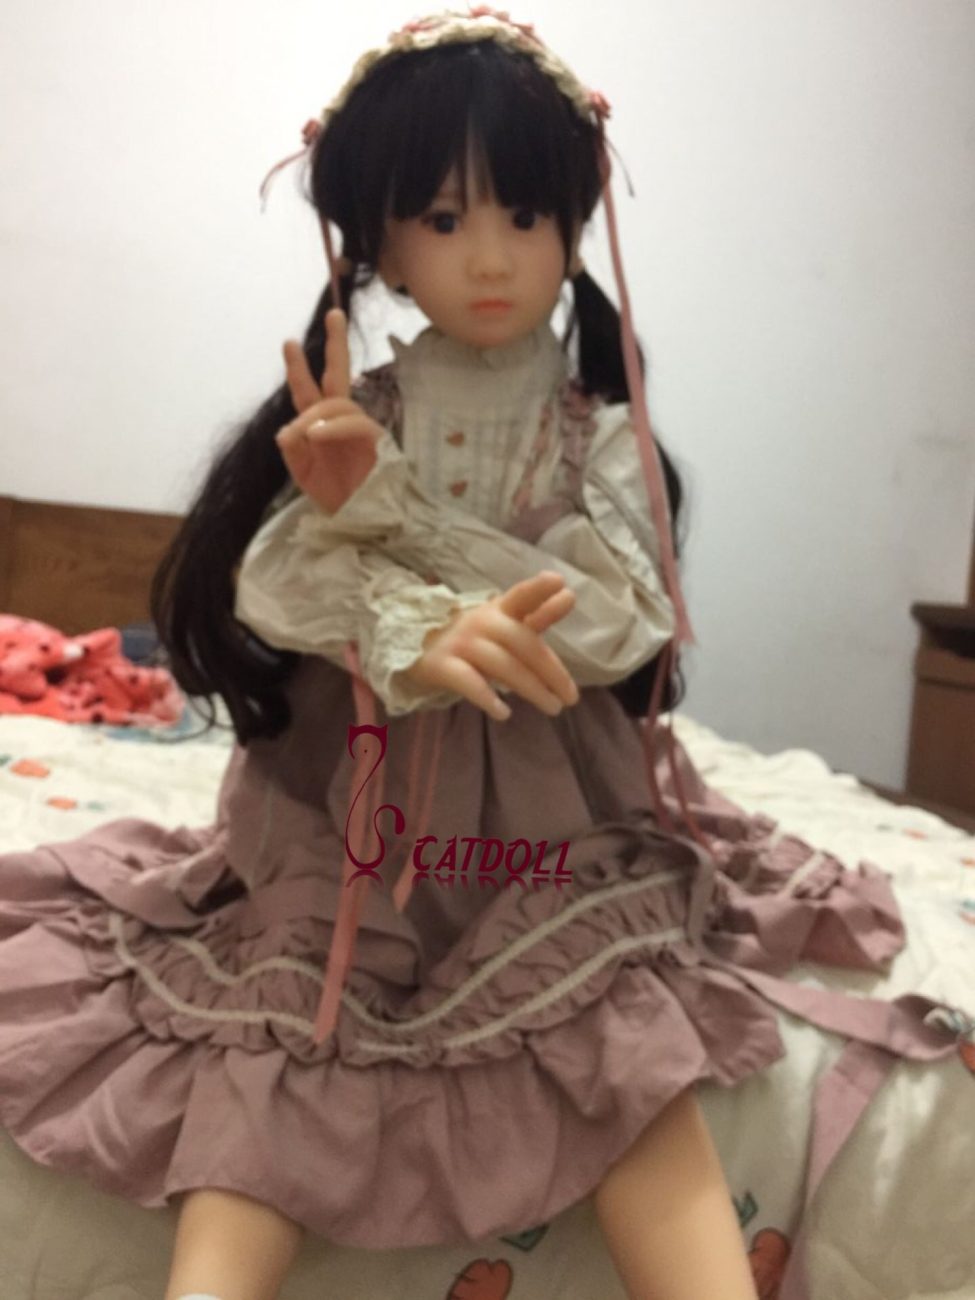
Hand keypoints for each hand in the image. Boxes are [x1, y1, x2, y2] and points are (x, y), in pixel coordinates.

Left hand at [276, 308, 382, 513]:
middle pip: (337, 375)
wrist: (365, 523)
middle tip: (335, 314)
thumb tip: (286, 430)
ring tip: (302, 435)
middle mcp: (339, 421)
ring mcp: (359, 429)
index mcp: (320, 427)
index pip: (308, 392)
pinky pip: (354, 423)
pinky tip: (316, 434)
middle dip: (336, 345)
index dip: (297, 369)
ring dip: (316, 415)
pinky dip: (332, 426)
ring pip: (337, 403)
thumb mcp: (304, 475)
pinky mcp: (376, 441)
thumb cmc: (338, 498)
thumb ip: (293, 452)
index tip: (288, 342)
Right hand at [400, 572, 580, 720]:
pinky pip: (468, 682)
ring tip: (553, 708)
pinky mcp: (442, 666)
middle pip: (522, 643)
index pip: (522, 596)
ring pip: (503, 665)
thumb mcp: (504, 622)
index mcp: (500, 609)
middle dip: (551, 670)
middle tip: (571, 697)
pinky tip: (504, 713)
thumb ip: (537, 614)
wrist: (417, 647)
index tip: (560, 584)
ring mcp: (461, 644)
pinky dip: (487, 698)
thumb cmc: (474, 637)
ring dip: (532, 688)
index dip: (539, 590)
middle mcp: (481, 622)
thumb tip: (570, 595)